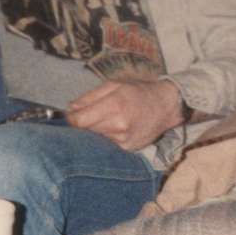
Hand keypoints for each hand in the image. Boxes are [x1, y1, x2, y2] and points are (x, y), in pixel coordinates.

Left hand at [66, 79, 184, 150]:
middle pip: (86, 131)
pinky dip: (106, 137)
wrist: (165, 106)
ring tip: (105, 119)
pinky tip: (114, 128)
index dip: (71, 118)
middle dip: (83, 124)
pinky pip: (107, 144)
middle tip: (88, 115)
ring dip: (95, 131)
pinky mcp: (128, 149)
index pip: (80, 121)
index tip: (71, 115)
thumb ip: (89, 97)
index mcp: (114, 105)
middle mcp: (118, 125)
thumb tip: (70, 109)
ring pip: (96, 138)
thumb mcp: (113, 85)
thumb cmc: (138, 91)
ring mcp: (124, 140)